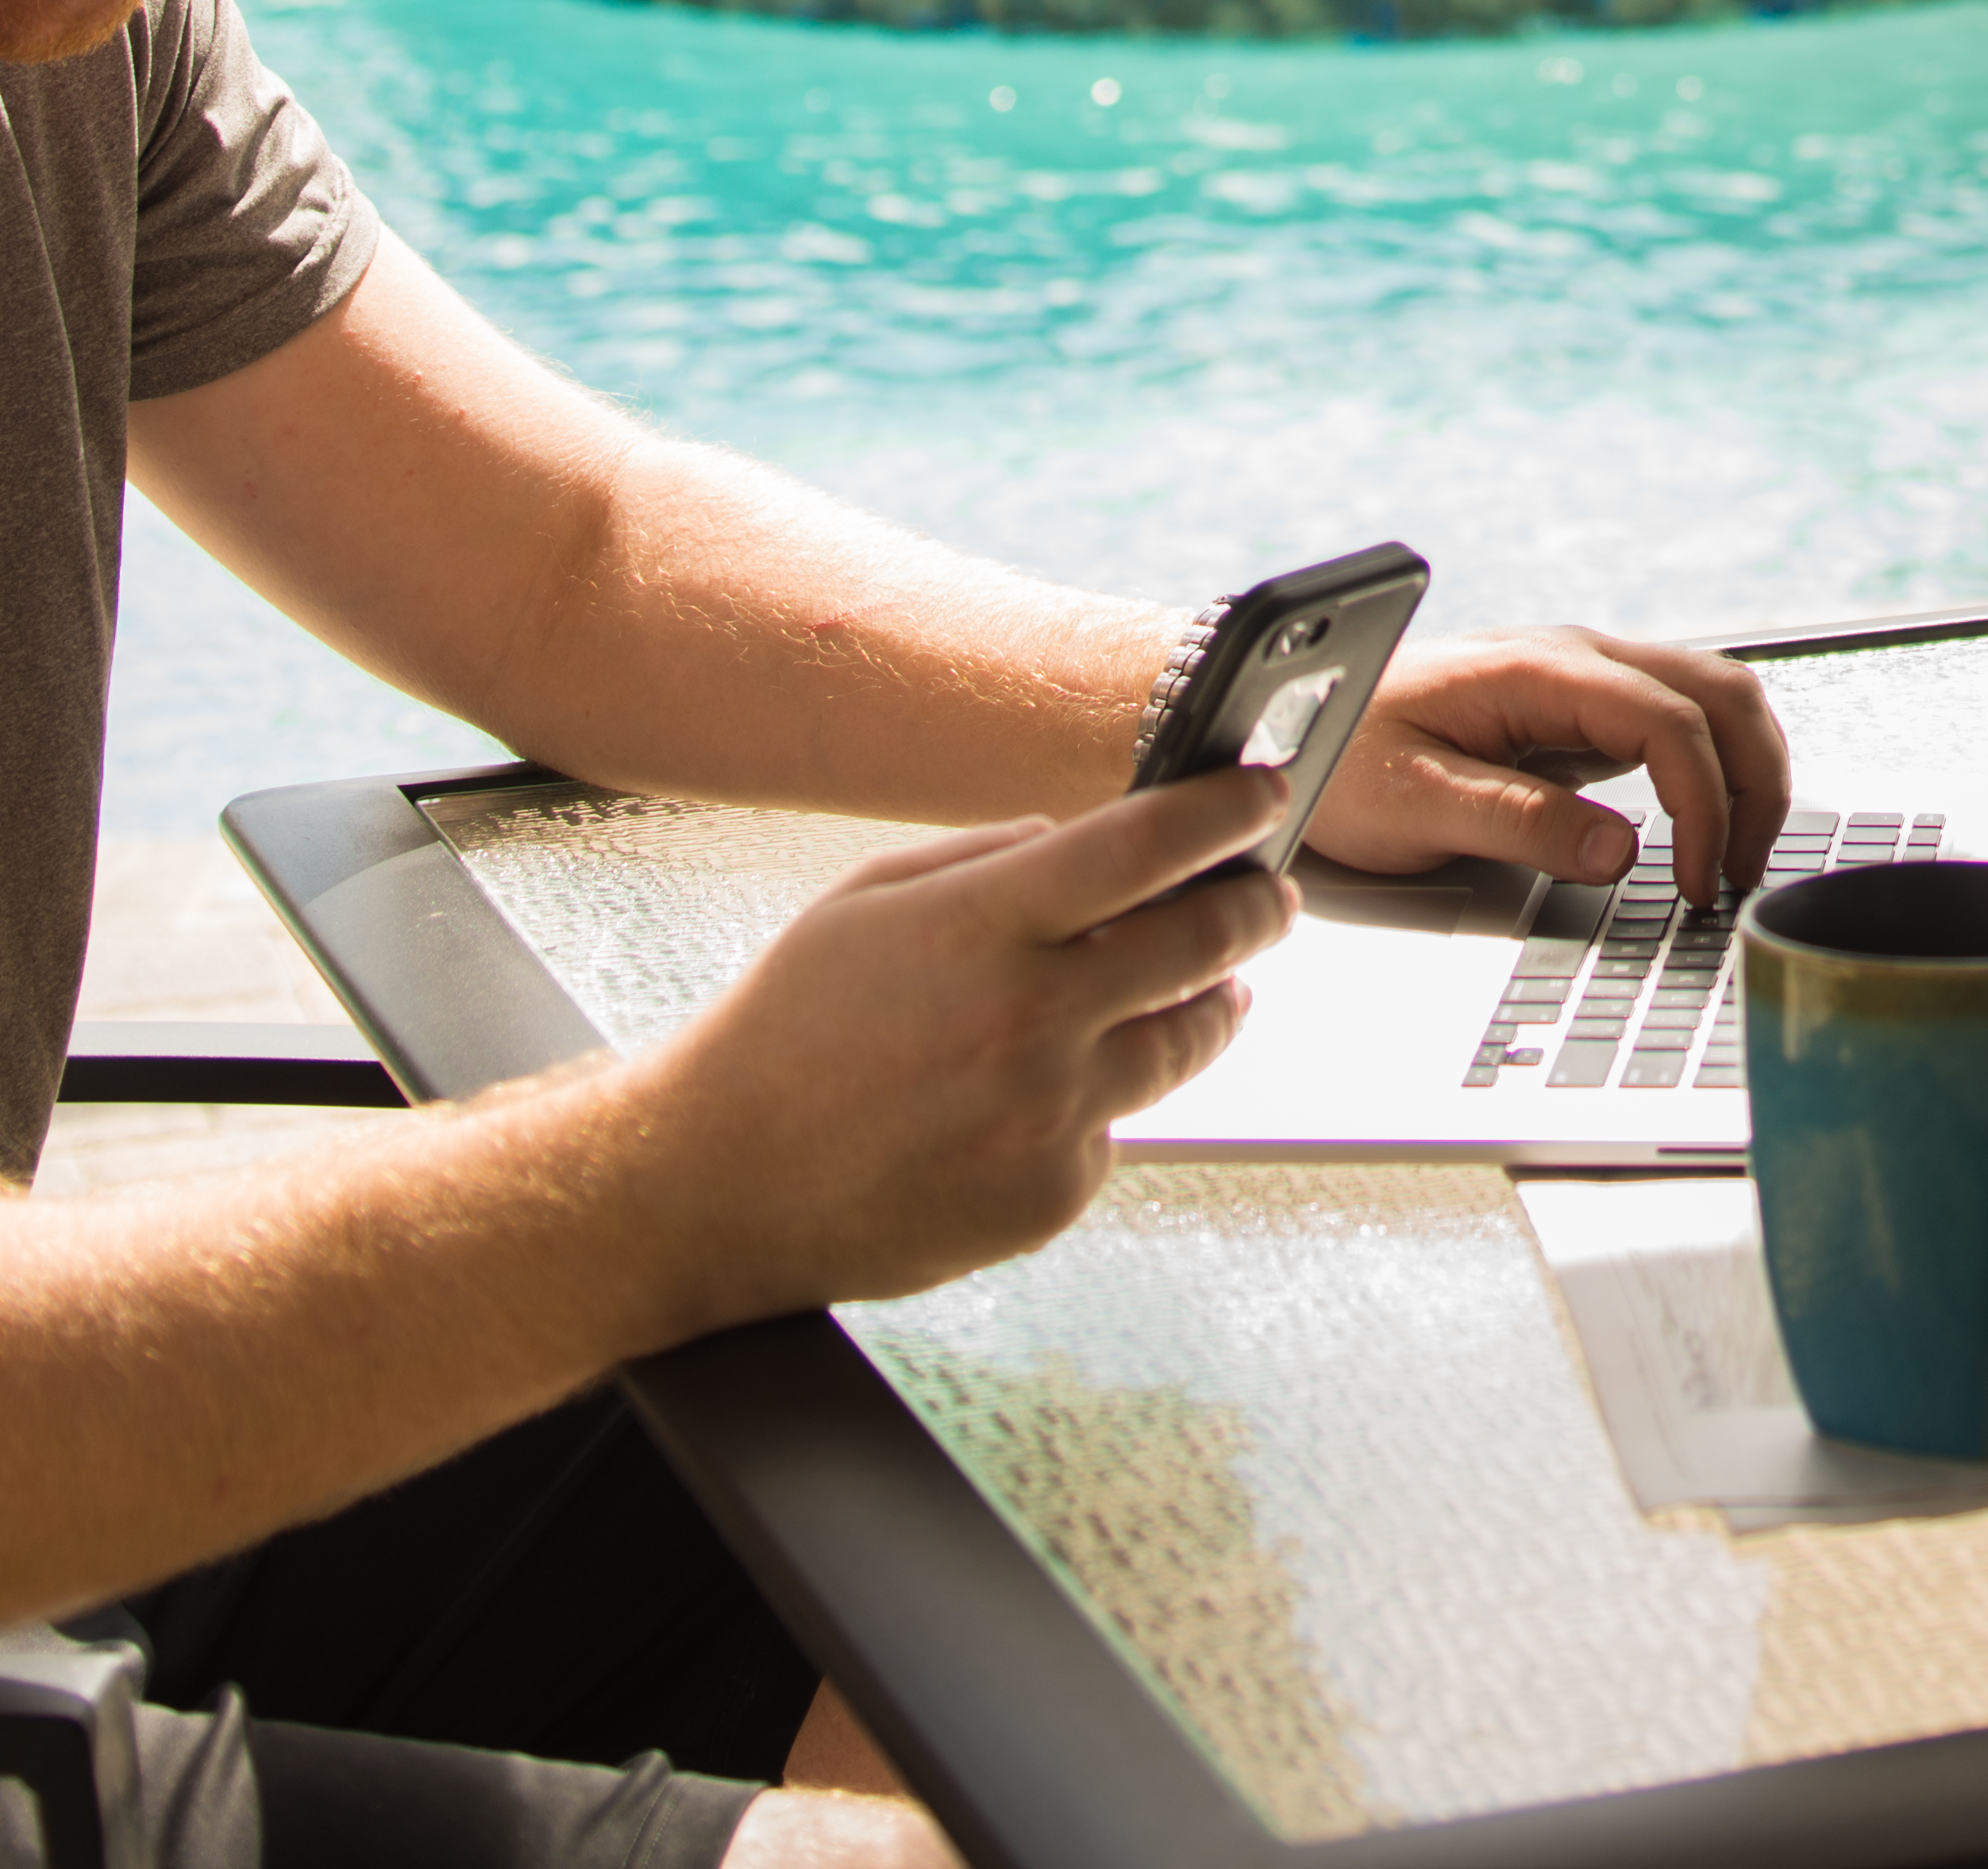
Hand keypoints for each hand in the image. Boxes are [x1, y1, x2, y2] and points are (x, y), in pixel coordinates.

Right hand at [626, 774, 1294, 1323]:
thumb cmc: (787, 1034)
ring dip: (1213, 999)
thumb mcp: (868, 900)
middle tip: (1271, 892)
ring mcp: (1049, 1113)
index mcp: (982, 925)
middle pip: (1206, 940)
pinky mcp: (1054, 1192)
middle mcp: (1030, 1017)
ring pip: (1189, 1038)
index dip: (1225, 810)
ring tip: (1217, 980)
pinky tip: (1064, 1084)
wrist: (716, 1185)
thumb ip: (992, 858)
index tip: (1265, 795)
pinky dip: (1106, 1095)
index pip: (1147, 844)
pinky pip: (1120, 1124)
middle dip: (1257, 904)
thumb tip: (1093, 839)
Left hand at [1301, 624, 1798, 901]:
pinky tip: (1700, 829)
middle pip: (1719, 692)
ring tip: (1735, 858)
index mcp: (1540, 670)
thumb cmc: (1342, 758)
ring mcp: (1583, 679)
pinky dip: (1711, 771)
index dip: (1704, 803)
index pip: (1669, 721)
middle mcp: (1576, 659)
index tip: (1698, 881)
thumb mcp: (1414, 803)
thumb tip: (1620, 850)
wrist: (1292, 724)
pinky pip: (1677, 723)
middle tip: (1742, 874)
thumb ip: (1519, 823)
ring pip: (1710, 700)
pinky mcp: (1579, 711)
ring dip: (1743, 772)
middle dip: (1755, 781)